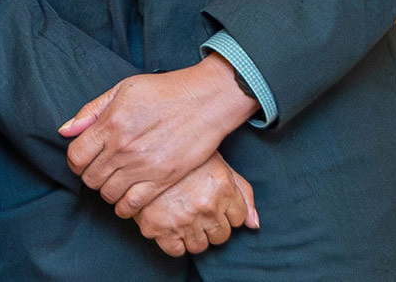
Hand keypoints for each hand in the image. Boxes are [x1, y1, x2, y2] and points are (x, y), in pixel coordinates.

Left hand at [59, 54, 259, 213]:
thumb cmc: (164, 91)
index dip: (75, 160)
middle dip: (90, 175)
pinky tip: (125, 198)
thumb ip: (91, 111)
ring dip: (106, 190)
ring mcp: (144, 166)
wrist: (205, 101)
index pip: (76, 156)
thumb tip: (66, 131)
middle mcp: (124, 148)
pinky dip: (124, 207)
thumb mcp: (123, 89)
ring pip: (108, 194)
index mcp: (111, 124)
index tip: (83, 158)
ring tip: (113, 181)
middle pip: (90, 178)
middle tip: (99, 169)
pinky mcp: (163, 179)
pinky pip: (133, 204)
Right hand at [130, 151, 257, 256]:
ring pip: (200, 246)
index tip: (213, 203)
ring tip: (182, 215)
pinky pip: (176, 250)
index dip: (225, 212)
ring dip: (193, 235)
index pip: (238, 219)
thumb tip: (254, 224)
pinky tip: (169, 224)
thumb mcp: (217, 162)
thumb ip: (241, 192)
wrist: (141, 144)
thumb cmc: (181, 151)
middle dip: (211, 226)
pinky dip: (173, 242)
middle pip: (220, 236)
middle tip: (195, 210)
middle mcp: (206, 206)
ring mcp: (182, 218)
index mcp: (222, 187)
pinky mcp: (158, 227)